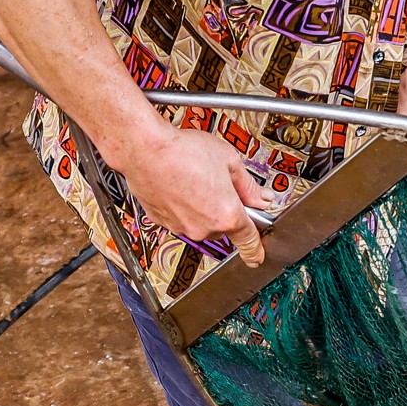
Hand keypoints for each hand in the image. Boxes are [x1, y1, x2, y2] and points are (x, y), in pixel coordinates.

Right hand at [106, 117, 272, 265]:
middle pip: (224, 225)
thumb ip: (248, 186)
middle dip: (225, 208)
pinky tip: (179, 183)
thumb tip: (261, 199)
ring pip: (201, 223)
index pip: (248, 241)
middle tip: (217, 182)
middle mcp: (204, 227)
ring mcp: (181, 227)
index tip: (257, 256)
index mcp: (226, 214)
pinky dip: (183, 205)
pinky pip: (181, 218)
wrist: (145, 148)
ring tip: (194, 177)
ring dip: (202, 206)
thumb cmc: (184, 151)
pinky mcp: (162, 222)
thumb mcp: (229, 161)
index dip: (255, 250)